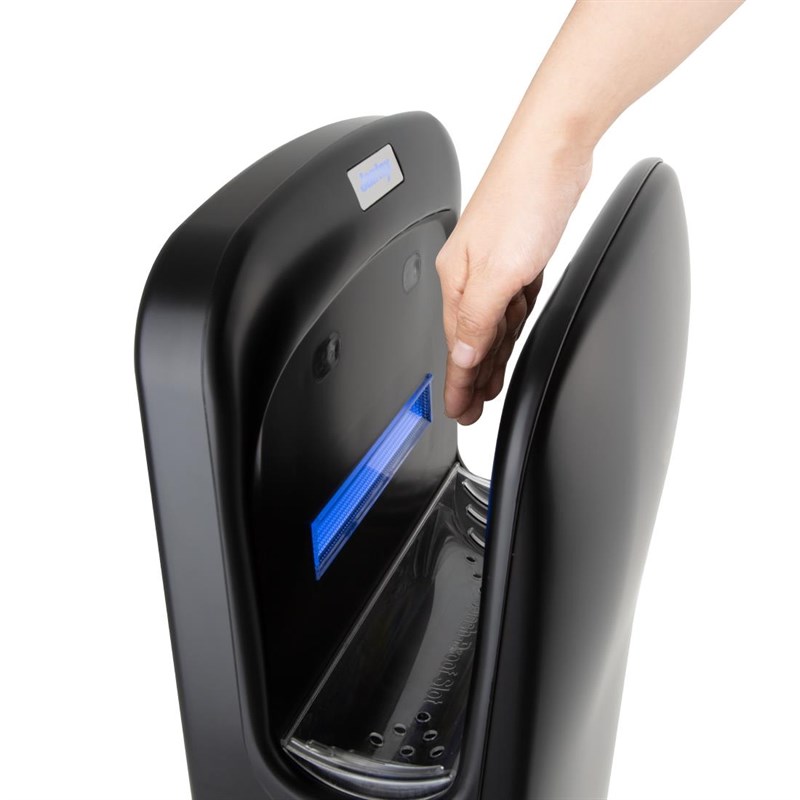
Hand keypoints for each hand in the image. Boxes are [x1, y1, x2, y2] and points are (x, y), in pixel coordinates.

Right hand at [435, 146, 591, 423]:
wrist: (555, 149)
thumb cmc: (524, 197)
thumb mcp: (499, 273)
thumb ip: (478, 320)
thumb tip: (461, 357)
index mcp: (458, 280)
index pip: (455, 347)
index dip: (457, 385)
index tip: (458, 412)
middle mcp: (472, 274)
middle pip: (470, 340)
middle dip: (470, 377)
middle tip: (471, 409)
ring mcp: (496, 264)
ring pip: (490, 324)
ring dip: (489, 357)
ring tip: (488, 386)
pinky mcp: (520, 255)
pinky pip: (510, 305)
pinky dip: (509, 329)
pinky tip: (509, 339)